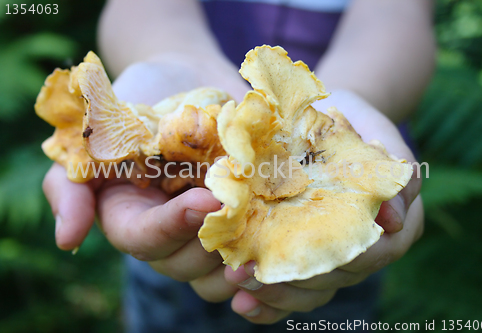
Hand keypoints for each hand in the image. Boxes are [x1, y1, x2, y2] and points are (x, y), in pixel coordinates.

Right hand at [42, 56, 247, 293]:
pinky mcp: (242, 221)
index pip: (146, 241)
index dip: (174, 227)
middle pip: (186, 266)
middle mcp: (170, 236)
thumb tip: (68, 241)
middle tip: (244, 213)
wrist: (184, 78)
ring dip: (244, 256)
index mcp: (132, 220)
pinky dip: (267, 261)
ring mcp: (207, 232)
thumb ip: (70, 186)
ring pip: (221, 272)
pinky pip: (252, 257)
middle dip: (213, 244)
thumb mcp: (93, 139)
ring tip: (268, 230)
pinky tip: (283, 246)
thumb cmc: (136, 104)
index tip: (206, 200)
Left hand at [204, 90, 423, 323]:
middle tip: (246, 270)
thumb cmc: (354, 123)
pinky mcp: (309, 260)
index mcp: (395, 224)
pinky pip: (295, 294)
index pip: (375, 253)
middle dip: (293, 279)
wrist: (329, 121)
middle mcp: (367, 249)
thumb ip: (395, 167)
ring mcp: (336, 259)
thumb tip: (393, 219)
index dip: (340, 259)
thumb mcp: (378, 131)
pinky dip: (269, 305)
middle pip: (336, 278)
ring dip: (274, 293)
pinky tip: (242, 302)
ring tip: (236, 279)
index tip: (305, 253)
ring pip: (313, 292)